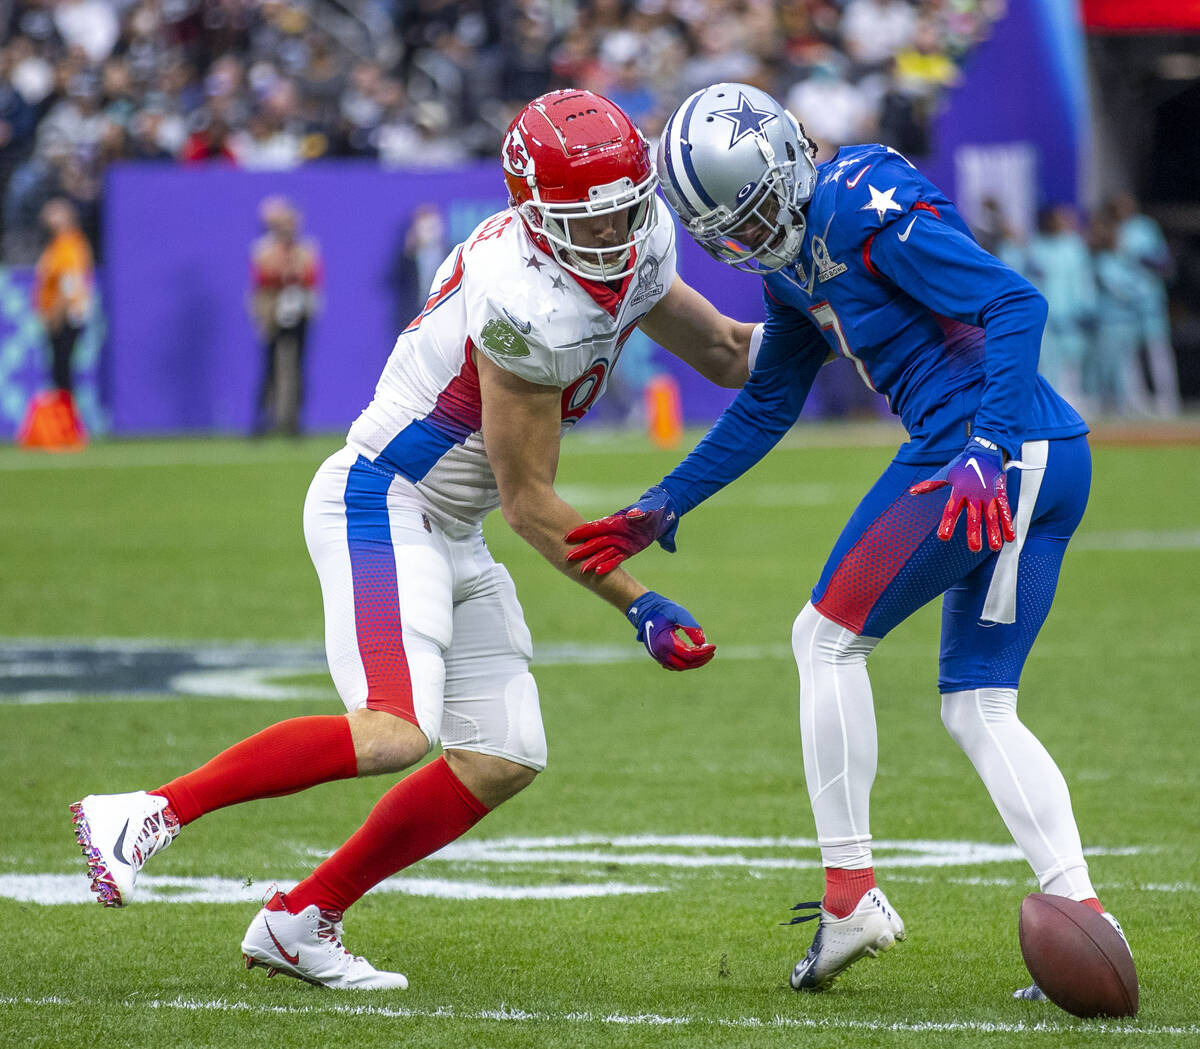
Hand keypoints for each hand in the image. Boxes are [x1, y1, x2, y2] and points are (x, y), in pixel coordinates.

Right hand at [565, 485, 678, 574]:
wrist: (665, 508)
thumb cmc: (657, 505)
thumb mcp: (651, 507)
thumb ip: (642, 511)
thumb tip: (633, 514)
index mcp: (618, 520)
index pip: (598, 526)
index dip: (584, 532)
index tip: (569, 536)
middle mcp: (616, 532)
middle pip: (596, 542)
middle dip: (583, 550)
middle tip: (568, 558)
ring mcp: (621, 542)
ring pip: (603, 553)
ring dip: (593, 561)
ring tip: (581, 571)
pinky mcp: (628, 549)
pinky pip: (615, 559)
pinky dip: (607, 565)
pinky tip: (598, 572)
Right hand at [625, 590, 714, 670]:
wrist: (644, 611)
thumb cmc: (663, 610)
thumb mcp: (678, 613)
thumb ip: (691, 626)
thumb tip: (703, 642)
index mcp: (664, 641)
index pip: (688, 653)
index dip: (703, 652)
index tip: (714, 646)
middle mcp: (660, 652)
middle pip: (685, 663)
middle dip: (701, 659)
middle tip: (712, 651)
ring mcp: (658, 656)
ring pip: (680, 667)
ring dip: (694, 663)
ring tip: (706, 654)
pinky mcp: (658, 657)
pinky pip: (675, 666)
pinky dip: (686, 663)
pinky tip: (695, 656)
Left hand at [909, 437, 1014, 552]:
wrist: (985, 451)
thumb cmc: (963, 464)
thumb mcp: (945, 473)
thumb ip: (930, 485)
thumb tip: (912, 491)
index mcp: (959, 491)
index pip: (951, 510)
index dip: (947, 523)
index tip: (943, 536)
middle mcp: (974, 495)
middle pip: (974, 517)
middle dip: (974, 533)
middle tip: (974, 548)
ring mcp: (988, 495)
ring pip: (991, 516)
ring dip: (994, 532)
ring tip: (994, 547)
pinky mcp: (1000, 494)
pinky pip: (1005, 510)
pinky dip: (1007, 523)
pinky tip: (1009, 537)